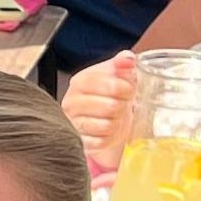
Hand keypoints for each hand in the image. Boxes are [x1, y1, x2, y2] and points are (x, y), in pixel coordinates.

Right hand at [59, 53, 140, 175]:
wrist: (103, 119)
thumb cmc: (109, 96)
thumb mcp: (116, 76)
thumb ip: (121, 64)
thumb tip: (128, 59)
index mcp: (80, 81)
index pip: (106, 83)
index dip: (124, 87)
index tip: (129, 89)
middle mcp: (71, 102)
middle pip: (110, 106)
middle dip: (123, 106)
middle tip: (123, 104)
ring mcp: (72, 123)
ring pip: (107, 126)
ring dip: (118, 123)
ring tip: (115, 118)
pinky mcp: (78, 142)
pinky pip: (102, 142)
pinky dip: (110, 137)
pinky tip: (109, 131)